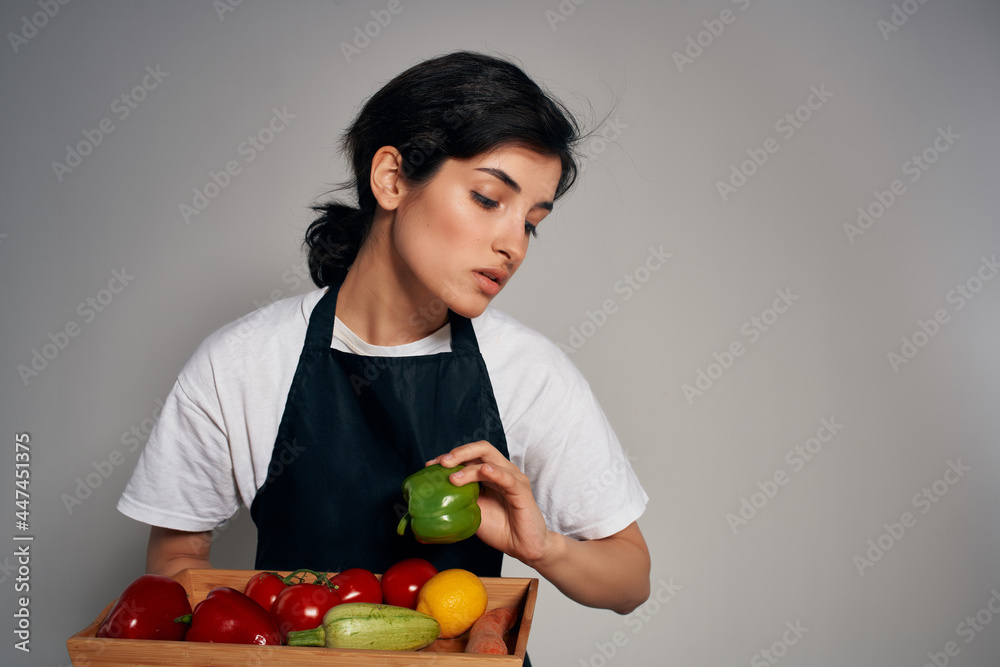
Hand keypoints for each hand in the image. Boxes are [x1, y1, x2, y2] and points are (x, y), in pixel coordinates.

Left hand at [426, 441, 554, 564]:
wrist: (523, 546)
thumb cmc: (500, 528)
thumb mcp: (472, 513)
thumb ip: (457, 503)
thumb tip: (428, 509)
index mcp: (489, 474)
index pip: (469, 455)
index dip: (450, 457)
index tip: (430, 465)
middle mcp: (501, 471)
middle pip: (481, 449)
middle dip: (459, 453)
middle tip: (442, 463)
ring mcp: (512, 478)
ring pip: (490, 461)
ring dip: (469, 468)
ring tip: (454, 478)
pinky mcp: (521, 490)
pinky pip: (508, 478)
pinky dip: (495, 473)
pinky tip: (484, 471)